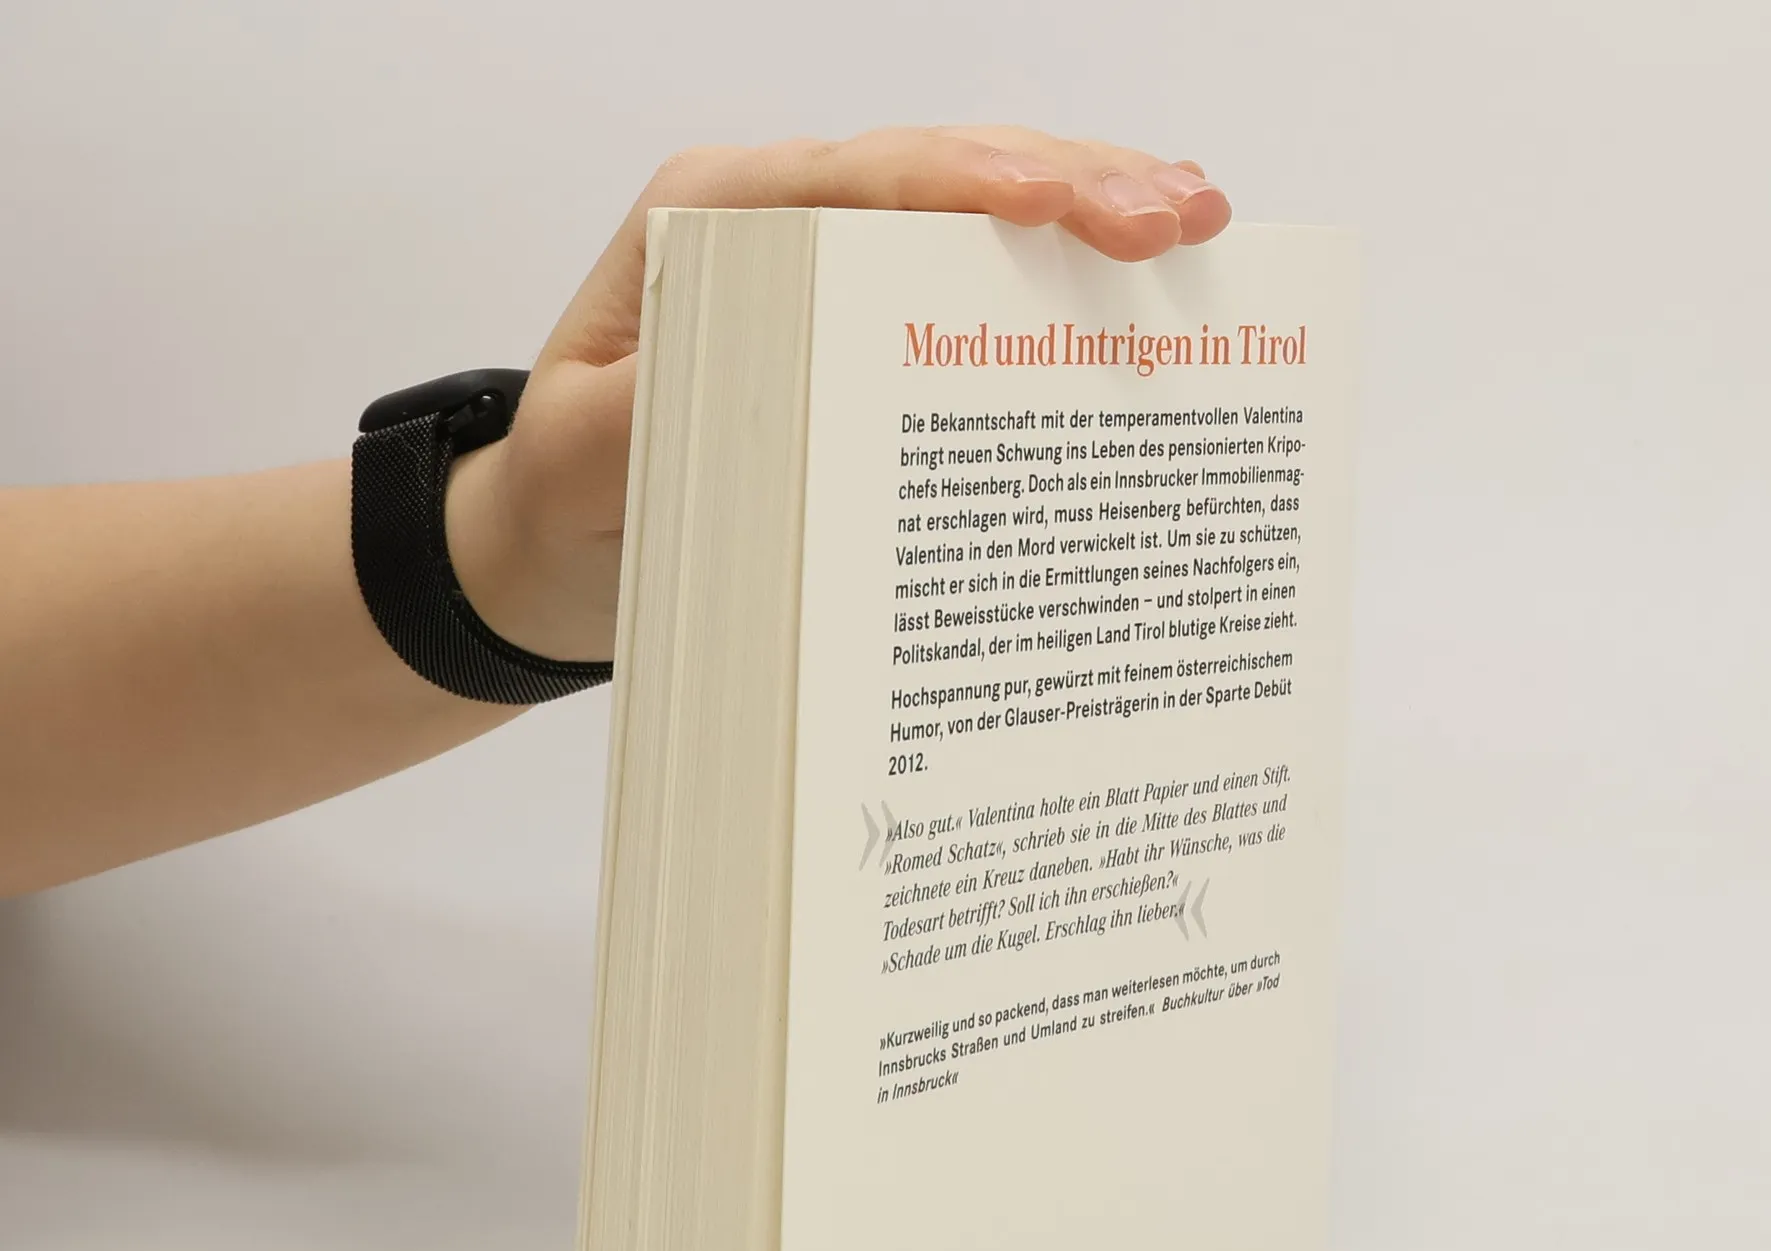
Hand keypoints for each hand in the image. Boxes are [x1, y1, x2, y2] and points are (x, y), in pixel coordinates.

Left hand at [446, 128, 1231, 665]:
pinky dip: (1057, 267)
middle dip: (1066, 183)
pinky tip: (1138, 263)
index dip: (965, 185)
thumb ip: (655, 412)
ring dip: (1087, 203)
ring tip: (1193, 217)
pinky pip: (969, 273)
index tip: (1059, 206)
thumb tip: (766, 389)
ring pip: (973, 206)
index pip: (854, 180)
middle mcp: (777, 219)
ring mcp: (829, 259)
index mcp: (708, 223)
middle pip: (939, 173)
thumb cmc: (571, 495)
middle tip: (1175, 217)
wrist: (557, 536)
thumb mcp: (584, 462)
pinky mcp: (863, 317)